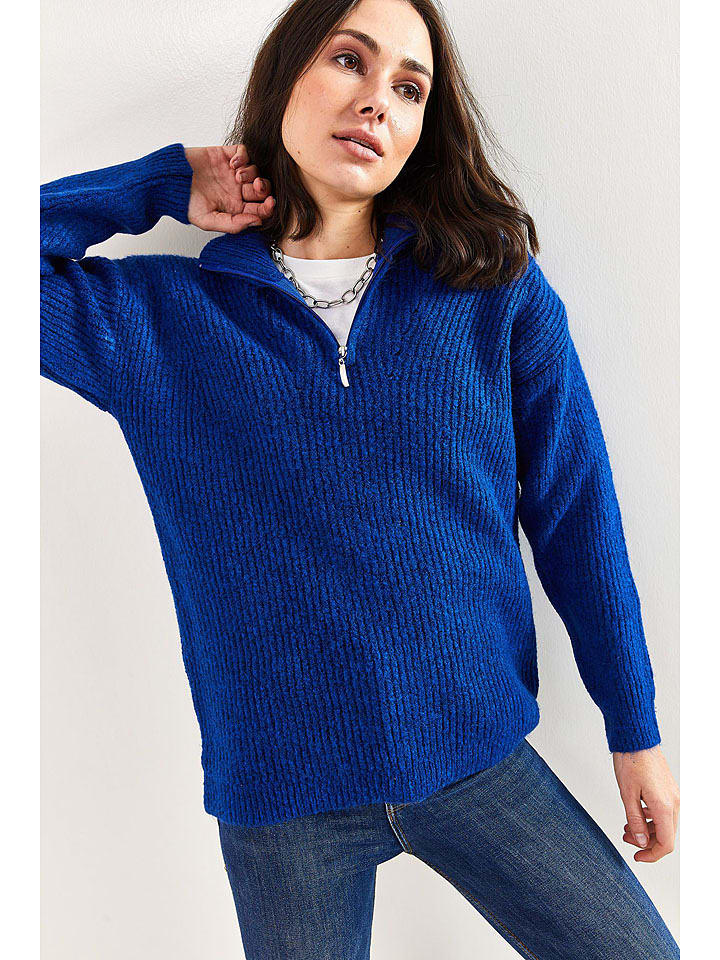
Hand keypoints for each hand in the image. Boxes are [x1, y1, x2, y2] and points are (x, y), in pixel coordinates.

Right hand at [183, 144, 274, 232]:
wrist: (168, 180)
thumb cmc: (184, 202)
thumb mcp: (207, 220)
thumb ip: (233, 224)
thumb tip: (257, 222)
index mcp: (235, 207)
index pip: (260, 208)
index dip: (268, 207)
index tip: (270, 203)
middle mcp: (236, 190)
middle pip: (262, 189)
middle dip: (263, 188)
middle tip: (255, 187)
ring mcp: (232, 172)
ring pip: (255, 170)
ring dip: (251, 172)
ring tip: (235, 175)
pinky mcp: (226, 155)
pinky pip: (245, 152)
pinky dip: (243, 156)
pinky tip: (233, 163)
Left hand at [613, 745, 679, 861]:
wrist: (637, 738)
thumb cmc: (631, 761)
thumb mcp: (627, 794)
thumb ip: (634, 821)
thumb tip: (641, 841)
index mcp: (664, 806)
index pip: (665, 843)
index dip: (651, 855)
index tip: (637, 857)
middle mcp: (673, 802)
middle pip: (666, 835)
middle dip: (646, 841)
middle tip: (627, 838)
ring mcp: (673, 795)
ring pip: (665, 824)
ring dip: (647, 830)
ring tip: (628, 827)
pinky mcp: (669, 790)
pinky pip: (664, 812)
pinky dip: (651, 818)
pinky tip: (637, 814)